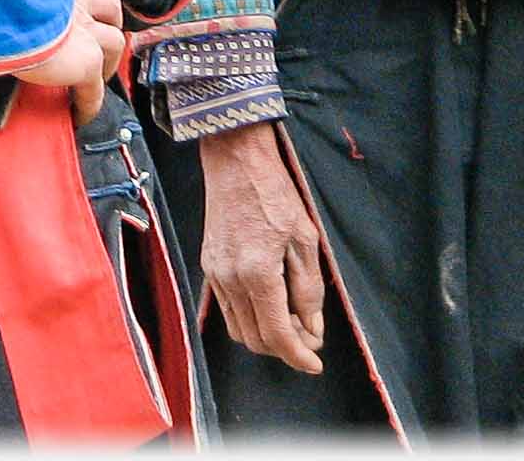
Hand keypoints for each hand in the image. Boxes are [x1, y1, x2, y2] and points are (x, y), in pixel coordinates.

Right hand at [0, 0, 123, 122]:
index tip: (74, 8)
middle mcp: (70, 6)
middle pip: (108, 6)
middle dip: (107, 26)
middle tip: (98, 48)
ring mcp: (82, 34)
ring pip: (115, 44)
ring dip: (108, 63)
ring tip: (92, 83)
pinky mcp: (83, 62)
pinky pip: (95, 89)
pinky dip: (91, 104)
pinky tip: (79, 117)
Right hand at [198, 121, 325, 373]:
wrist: (236, 160)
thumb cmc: (275, 192)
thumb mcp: (305, 237)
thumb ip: (309, 288)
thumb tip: (312, 328)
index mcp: (257, 273)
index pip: (276, 334)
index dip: (297, 356)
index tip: (315, 363)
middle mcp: (229, 280)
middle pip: (255, 340)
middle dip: (285, 347)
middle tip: (310, 336)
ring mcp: (214, 274)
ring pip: (239, 329)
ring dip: (266, 336)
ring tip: (292, 319)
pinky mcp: (208, 266)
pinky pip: (228, 310)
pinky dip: (249, 319)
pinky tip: (270, 303)